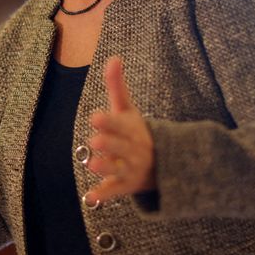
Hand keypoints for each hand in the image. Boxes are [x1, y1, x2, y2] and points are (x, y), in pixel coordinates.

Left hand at [85, 56, 155, 202]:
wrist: (165, 161)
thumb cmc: (136, 130)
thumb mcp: (127, 109)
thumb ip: (117, 86)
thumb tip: (113, 57)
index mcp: (133, 129)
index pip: (121, 124)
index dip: (109, 121)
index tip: (95, 116)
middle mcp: (133, 149)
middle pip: (121, 147)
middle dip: (109, 144)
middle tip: (95, 141)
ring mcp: (130, 168)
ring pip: (118, 169)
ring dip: (106, 168)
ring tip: (92, 164)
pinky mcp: (126, 185)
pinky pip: (115, 191)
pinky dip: (103, 195)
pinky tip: (89, 197)